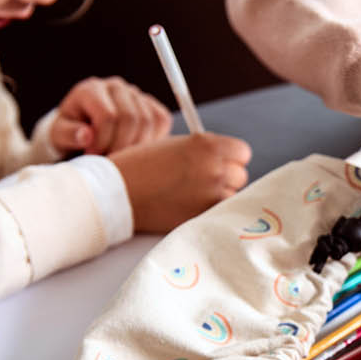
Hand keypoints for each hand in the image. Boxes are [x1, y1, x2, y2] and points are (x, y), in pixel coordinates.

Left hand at [51, 77, 171, 154]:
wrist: (83, 128)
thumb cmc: (71, 133)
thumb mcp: (60, 135)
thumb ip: (69, 134)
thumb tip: (86, 136)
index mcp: (91, 90)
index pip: (107, 116)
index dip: (103, 142)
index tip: (93, 156)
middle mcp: (115, 87)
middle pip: (130, 118)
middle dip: (121, 146)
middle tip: (110, 161)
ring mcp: (136, 94)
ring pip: (148, 121)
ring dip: (137, 147)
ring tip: (121, 157)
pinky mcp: (151, 104)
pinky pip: (162, 120)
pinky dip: (153, 139)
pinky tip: (136, 149)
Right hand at [109, 132, 250, 232]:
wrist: (117, 191)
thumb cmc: (141, 165)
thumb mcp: (175, 144)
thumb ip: (203, 150)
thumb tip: (224, 160)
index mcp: (208, 145)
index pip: (242, 152)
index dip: (231, 157)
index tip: (219, 161)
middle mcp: (215, 168)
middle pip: (240, 175)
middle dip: (226, 177)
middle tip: (202, 180)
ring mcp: (211, 194)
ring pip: (232, 195)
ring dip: (218, 195)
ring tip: (192, 193)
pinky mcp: (203, 215)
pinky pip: (219, 212)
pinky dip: (209, 210)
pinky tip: (190, 205)